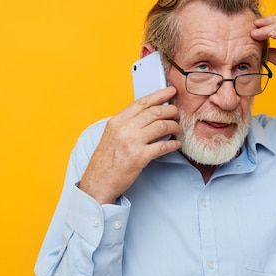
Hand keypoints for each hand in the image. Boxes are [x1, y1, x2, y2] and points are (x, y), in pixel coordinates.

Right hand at [79, 86, 181, 204]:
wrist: (98, 183)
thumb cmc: (105, 162)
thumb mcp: (111, 136)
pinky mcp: (139, 157)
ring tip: (178, 130)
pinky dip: (173, 144)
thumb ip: (127, 124)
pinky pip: (163, 146)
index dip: (159, 95)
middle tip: (177, 114)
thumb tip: (148, 115)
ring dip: (174, 126)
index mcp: (117, 121)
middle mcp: (124, 129)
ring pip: (162, 126)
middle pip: (155, 112)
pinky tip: (175, 145)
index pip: (142, 102)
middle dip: (171, 111)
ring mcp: (132, 142)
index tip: (170, 92)